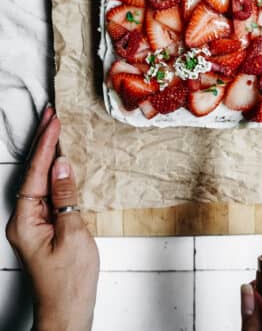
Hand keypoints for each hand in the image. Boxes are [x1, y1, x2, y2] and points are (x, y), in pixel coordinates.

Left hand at [5, 107, 98, 330]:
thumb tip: (61, 166)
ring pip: (39, 182)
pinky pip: (47, 194)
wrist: (68, 313)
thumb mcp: (74, 234)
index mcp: (25, 221)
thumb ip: (66, 197)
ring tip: (55, 130)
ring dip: (48, 155)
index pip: (36, 173)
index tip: (54, 121)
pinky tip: (61, 164)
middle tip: (51, 115)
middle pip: (32, 173)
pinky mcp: (44, 229)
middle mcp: (23, 220)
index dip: (46, 145)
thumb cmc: (70, 282)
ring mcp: (32, 225)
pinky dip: (55, 174)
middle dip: (42, 143)